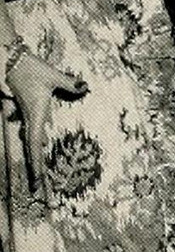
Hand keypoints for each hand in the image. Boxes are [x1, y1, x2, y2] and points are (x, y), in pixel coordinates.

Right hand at [6, 50, 87, 191]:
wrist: (11, 61)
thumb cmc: (31, 70)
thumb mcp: (52, 76)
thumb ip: (70, 83)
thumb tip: (85, 87)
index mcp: (35, 116)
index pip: (35, 145)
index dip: (36, 164)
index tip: (39, 182)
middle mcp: (29, 120)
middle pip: (32, 150)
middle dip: (35, 170)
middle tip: (39, 190)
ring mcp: (26, 116)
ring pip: (30, 142)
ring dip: (35, 158)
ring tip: (39, 178)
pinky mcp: (26, 111)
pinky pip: (30, 132)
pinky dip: (34, 145)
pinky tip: (39, 150)